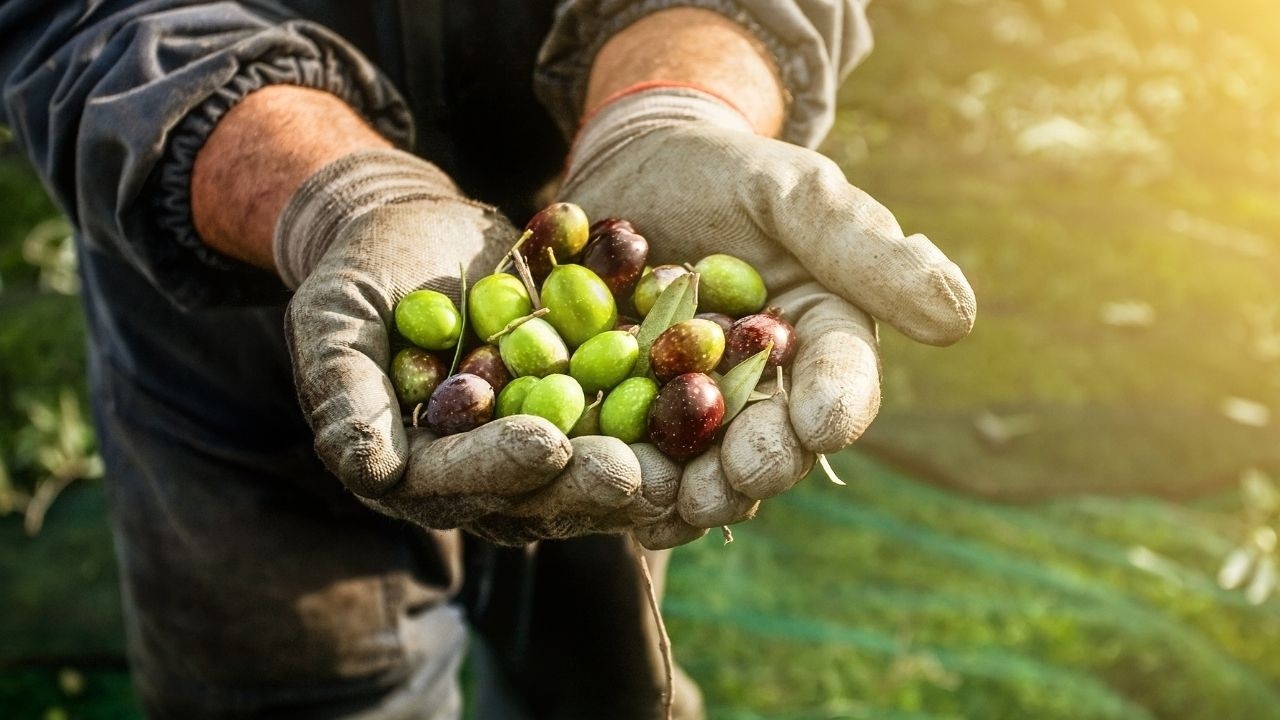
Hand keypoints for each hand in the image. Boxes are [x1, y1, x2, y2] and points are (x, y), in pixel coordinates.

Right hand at [279, 149, 656, 543]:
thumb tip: (368, 470)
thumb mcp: (335, 318)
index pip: (455, 481)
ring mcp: (538, 443)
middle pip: (537, 492)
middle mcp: (482, 471)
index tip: (543, 446)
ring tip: (688, 456)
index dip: (498, 467)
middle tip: (635, 472)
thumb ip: (344, 392)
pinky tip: (713, 402)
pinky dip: (668, 413)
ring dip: (642, 465)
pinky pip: (628, 418)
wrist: (419, 229)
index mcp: (414, 467)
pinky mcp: (584, 410)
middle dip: (585, 482)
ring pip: (593, 468)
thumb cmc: (362, 272)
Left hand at [559, 88, 976, 537]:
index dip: (836, 405)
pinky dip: (629, 480)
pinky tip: (618, 501)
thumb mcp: (793, 192)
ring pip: (707, 466)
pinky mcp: (635, 413)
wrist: (635, 169)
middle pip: (776, 440)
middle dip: (761, 465)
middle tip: (739, 479)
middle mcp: (770, 387)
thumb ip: (863, 248)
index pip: (843, 379)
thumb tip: (958, 319)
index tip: (821, 426)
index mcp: (823, 336)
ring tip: (671, 502)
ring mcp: (699, 408)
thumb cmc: (726, 171)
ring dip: (694, 491)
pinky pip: (638, 457)